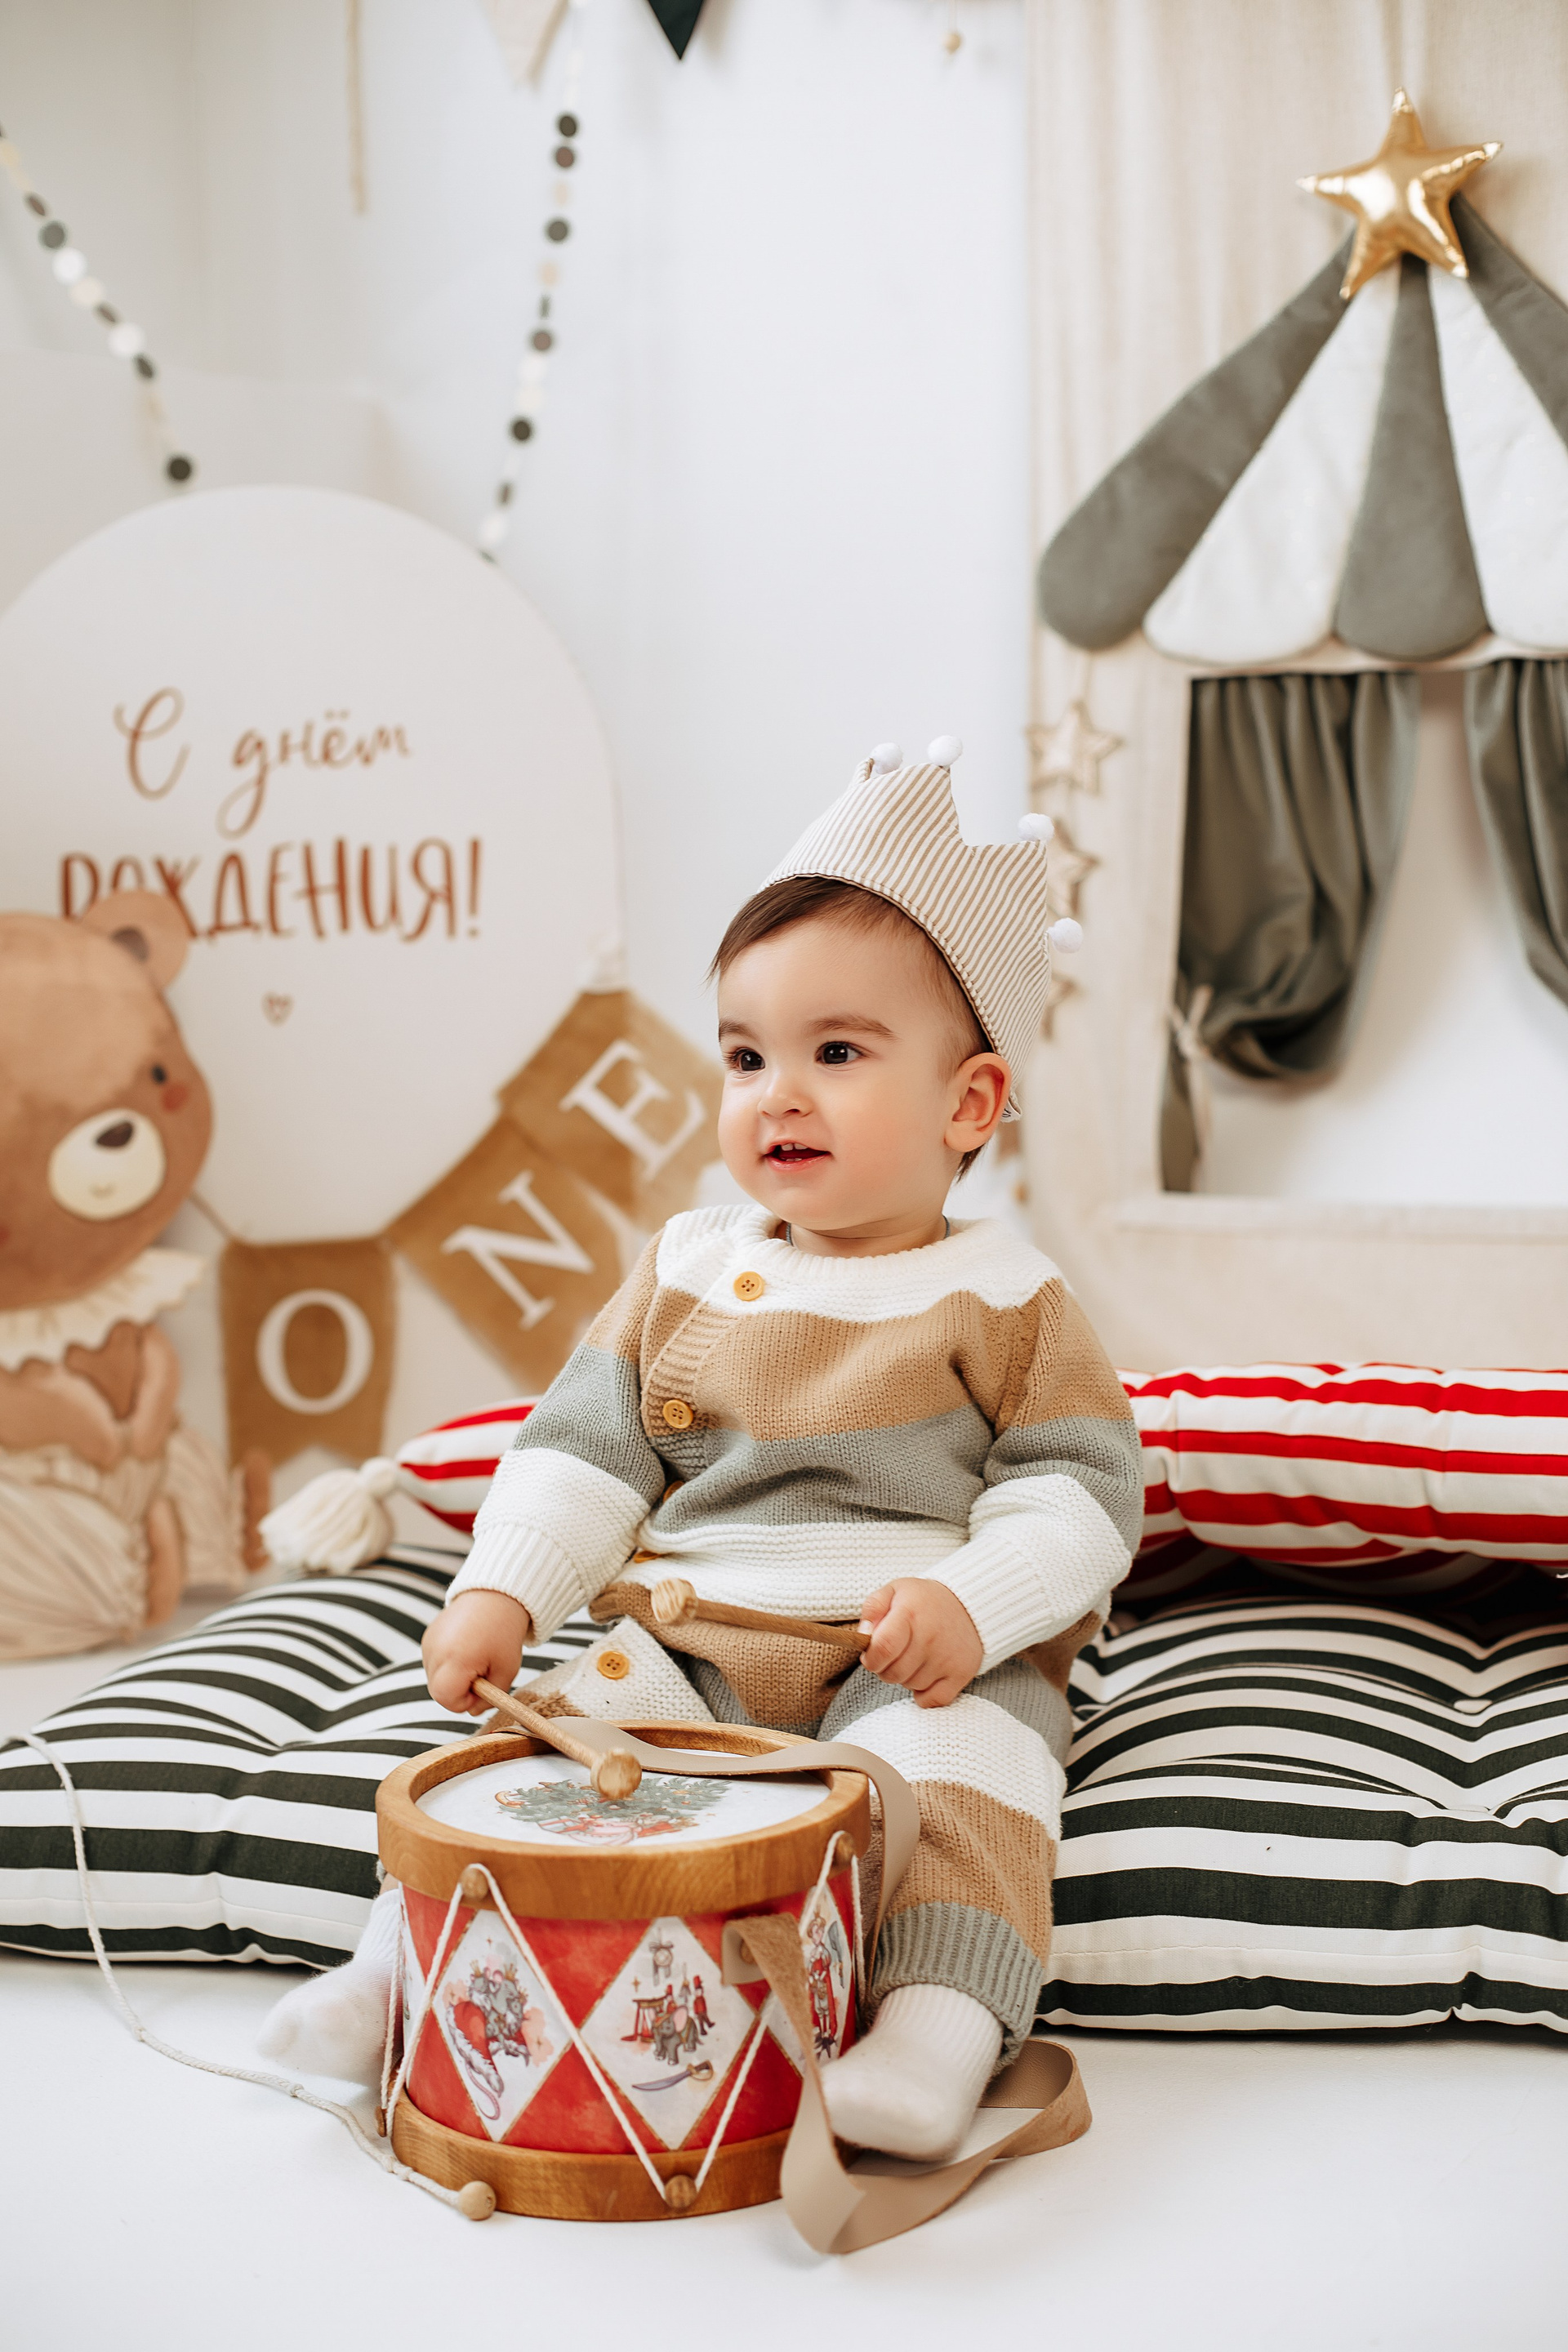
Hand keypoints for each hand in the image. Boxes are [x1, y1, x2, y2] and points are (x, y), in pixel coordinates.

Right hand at [422, 1589, 533, 1715]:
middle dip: (460, 1690)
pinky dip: (449, 1663)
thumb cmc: (504, 1631)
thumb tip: (473, 1711)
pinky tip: (466, 1647)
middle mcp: (435, 1651)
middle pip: (439, 1691)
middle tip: (483, 1672)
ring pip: (436, 1678)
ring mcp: (428, 1643)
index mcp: (454, 1660)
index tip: (484, 1687)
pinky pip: (434, 1662)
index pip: (447, 1699)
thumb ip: (490, 1697)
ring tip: (476, 1655)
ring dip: (454, 1677)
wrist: (496, 1594)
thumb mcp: (507, 1669)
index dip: (467, 1700)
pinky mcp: (428, 1636)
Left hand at [858, 1578, 982, 1708]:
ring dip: (907, 1676)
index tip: (872, 1654)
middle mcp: (930, 1638)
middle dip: (886, 1667)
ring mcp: (947, 1658)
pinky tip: (926, 1674)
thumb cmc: (925, 1601)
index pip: (882, 1649)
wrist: (970, 1604)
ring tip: (915, 1656)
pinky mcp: (962, 1673)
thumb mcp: (895, 1590)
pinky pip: (932, 1700)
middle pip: (893, 1673)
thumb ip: (873, 1608)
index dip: (870, 1658)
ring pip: (911, 1686)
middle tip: (896, 1653)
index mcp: (909, 1615)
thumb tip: (864, 1635)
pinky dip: (925, 1693)